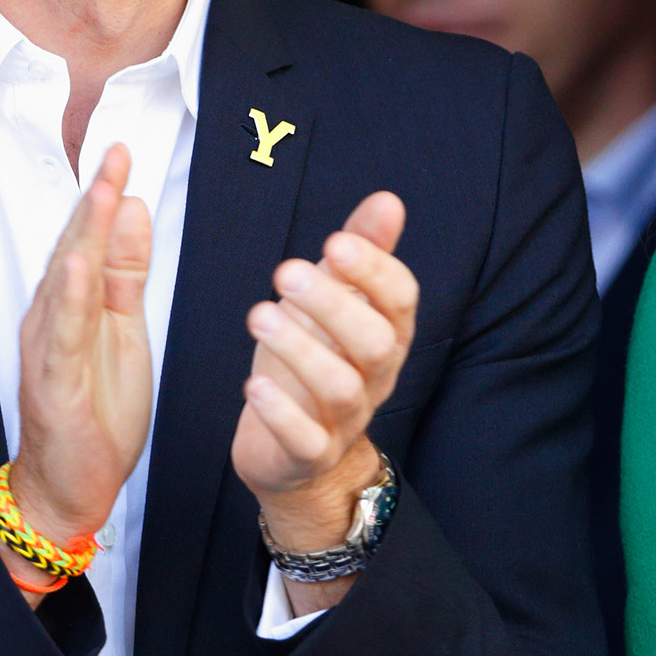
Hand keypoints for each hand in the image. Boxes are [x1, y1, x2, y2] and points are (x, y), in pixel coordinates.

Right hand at [2, 144, 153, 585]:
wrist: (68, 486)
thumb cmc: (95, 410)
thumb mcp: (124, 330)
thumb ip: (126, 273)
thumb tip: (134, 211)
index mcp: (74, 304)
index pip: (91, 239)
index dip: (107, 195)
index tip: (124, 152)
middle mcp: (53, 318)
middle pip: (75, 248)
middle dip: (96, 199)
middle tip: (115, 151)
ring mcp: (49, 348)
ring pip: (66, 281)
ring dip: (84, 234)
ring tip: (102, 191)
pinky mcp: (54, 382)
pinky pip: (62, 333)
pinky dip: (68, 296)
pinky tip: (78, 265)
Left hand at [232, 192, 416, 555]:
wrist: (295, 450)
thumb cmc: (316, 358)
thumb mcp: (334, 299)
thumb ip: (361, 250)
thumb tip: (389, 201)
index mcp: (388, 333)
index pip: (402, 300)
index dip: (374, 271)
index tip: (334, 243)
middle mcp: (376, 377)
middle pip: (377, 343)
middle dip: (334, 305)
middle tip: (285, 272)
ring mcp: (346, 419)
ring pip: (340, 389)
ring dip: (299, 350)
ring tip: (259, 316)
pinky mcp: (311, 454)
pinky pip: (306, 440)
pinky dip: (280, 413)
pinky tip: (253, 385)